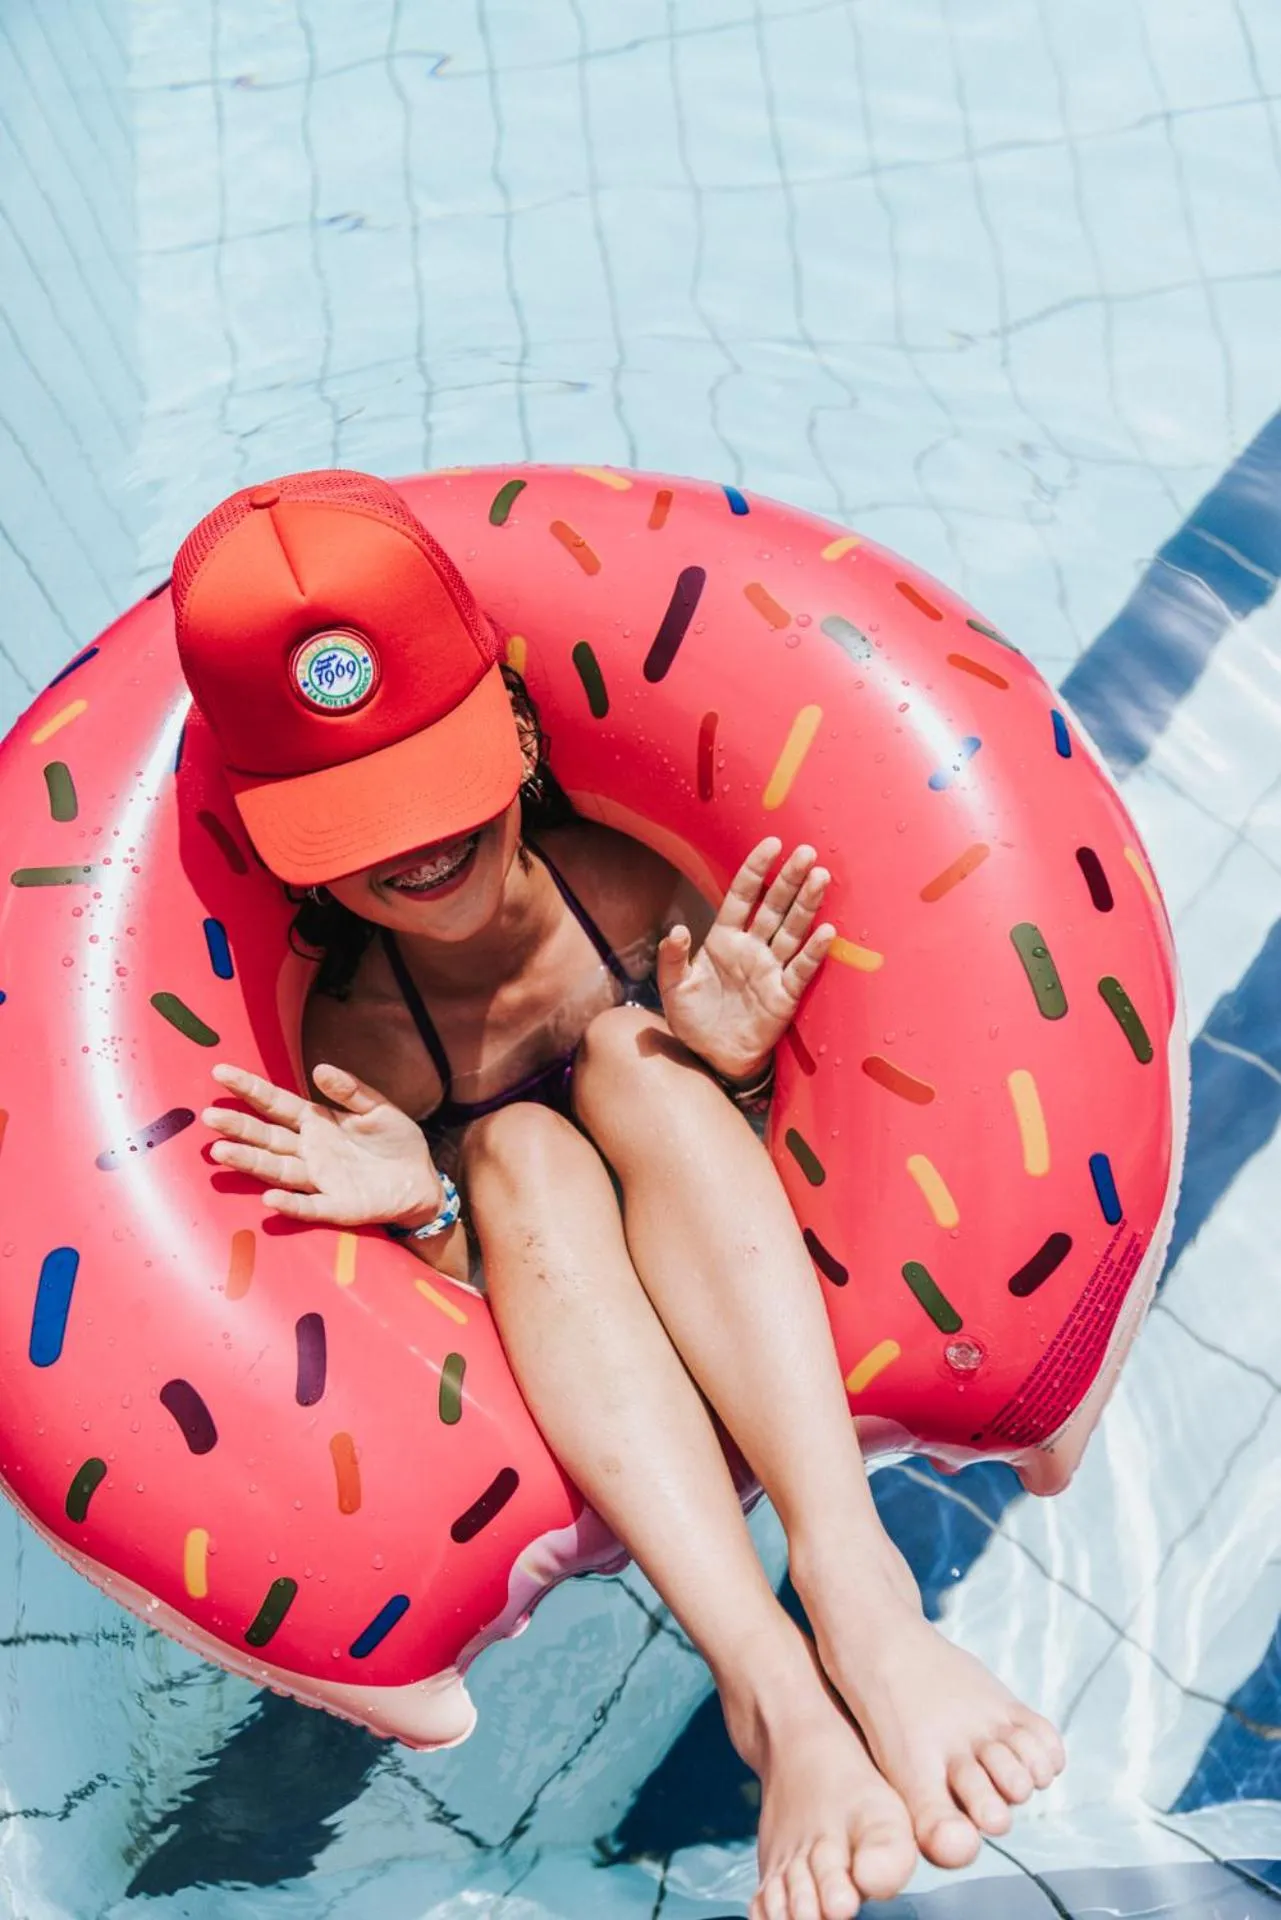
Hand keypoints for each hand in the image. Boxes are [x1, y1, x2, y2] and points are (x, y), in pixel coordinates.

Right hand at [203, 1062, 443, 1227]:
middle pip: (268, 1137)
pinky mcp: (336, 1207)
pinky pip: (308, 1205)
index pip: (276, 1104)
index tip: (221, 1073)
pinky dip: (290, 1203)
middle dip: (239, 1127)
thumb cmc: (395, 1142)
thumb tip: (320, 1068)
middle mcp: (309, 1151)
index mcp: (316, 1122)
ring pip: (278, 1170)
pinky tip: (269, 1199)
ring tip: (222, 1152)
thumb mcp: (378, 1108)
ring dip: (251, 1162)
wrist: (422, 1182)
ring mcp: (319, 1180)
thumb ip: (351, 1090)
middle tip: (209, 1116)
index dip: (250, 1089)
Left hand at [656, 837, 834, 1080]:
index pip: (743, 896)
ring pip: (792, 930)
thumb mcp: (673, 988)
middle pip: (774, 907)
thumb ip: (673, 958)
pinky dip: (814, 951)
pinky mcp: (784, 995)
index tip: (772, 844)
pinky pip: (801, 969)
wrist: (712, 1058)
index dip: (756, 870)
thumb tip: (677, 930)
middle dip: (789, 879)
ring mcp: (770, 970)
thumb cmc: (693, 1020)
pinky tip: (826, 931)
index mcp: (724, 939)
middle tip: (807, 852)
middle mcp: (751, 948)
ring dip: (806, 905)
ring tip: (820, 878)